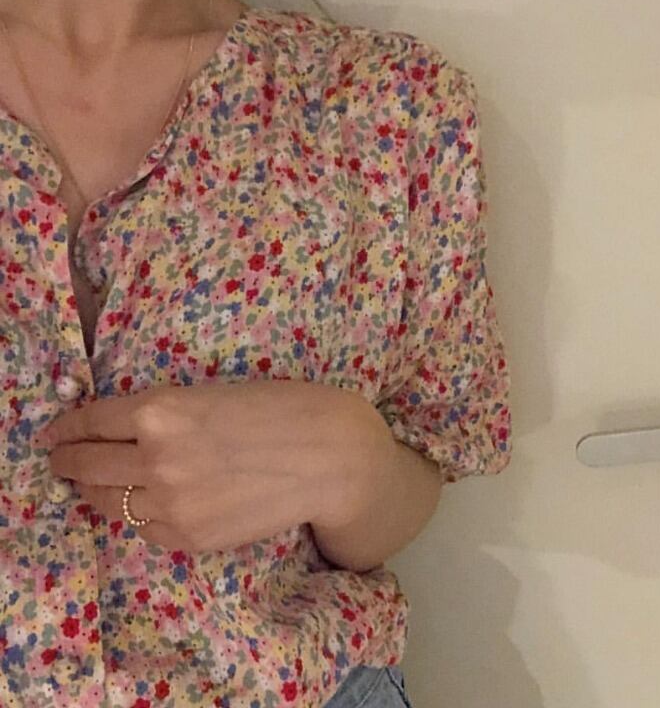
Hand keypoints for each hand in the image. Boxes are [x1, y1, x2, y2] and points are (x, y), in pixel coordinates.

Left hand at [41, 380, 395, 552]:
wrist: (333, 459)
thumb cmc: (286, 409)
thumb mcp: (217, 393)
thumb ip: (169, 413)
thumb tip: (131, 429)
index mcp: (161, 410)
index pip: (90, 421)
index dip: (66, 427)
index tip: (55, 433)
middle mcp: (154, 458)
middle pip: (86, 465)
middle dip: (68, 461)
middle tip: (63, 460)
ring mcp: (170, 504)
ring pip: (108, 503)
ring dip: (95, 491)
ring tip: (94, 485)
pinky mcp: (190, 538)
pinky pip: (145, 529)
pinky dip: (138, 515)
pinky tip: (147, 504)